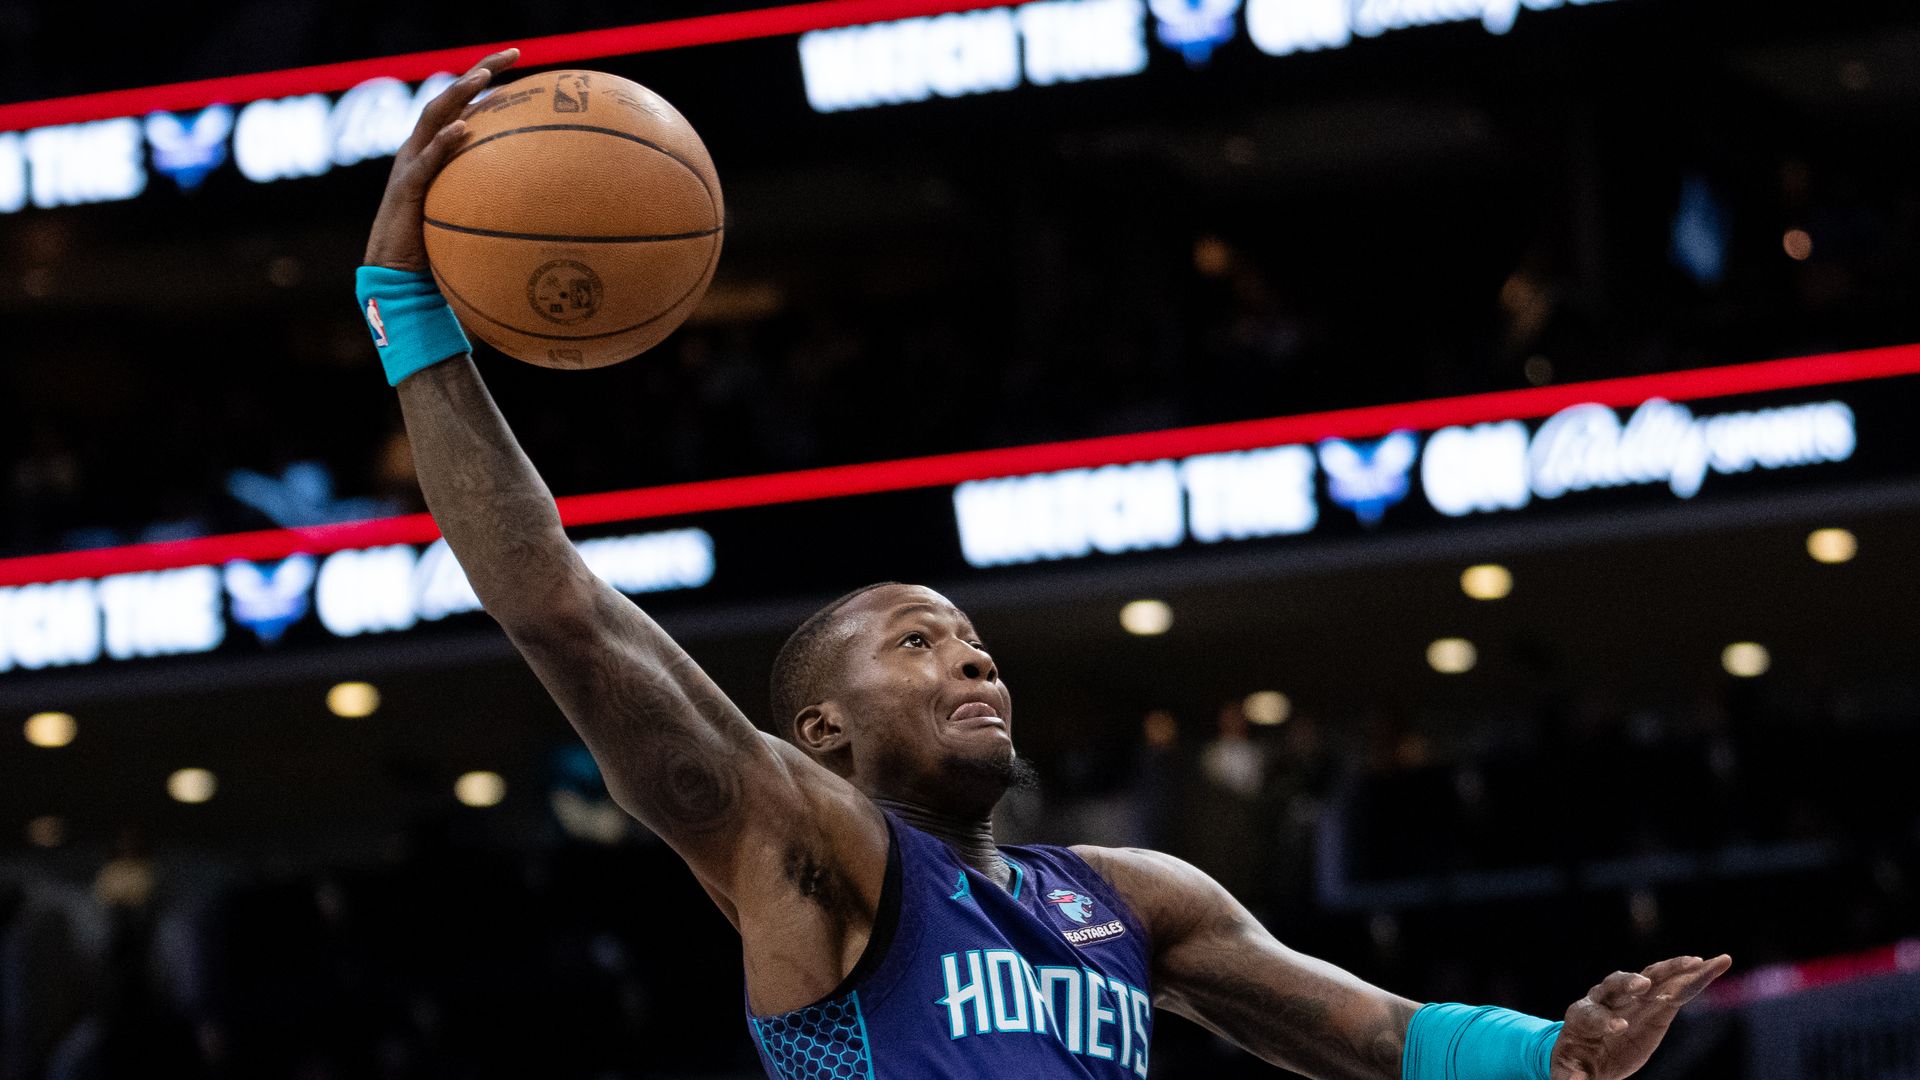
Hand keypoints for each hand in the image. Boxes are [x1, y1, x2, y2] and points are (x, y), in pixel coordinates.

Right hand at [363, 48, 519, 270]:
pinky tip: (463, 129)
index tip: (522, 60)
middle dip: (481, 71)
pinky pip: (426, 161)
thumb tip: (544, 204)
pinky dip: (443, 143)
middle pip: (450, 98)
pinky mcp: (406, 188)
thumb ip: (496, 200)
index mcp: (437, 151)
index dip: (489, 81)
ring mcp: (411, 165)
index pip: (464, 105)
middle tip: (515, 53)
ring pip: (434, 118)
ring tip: (484, 77)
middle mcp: (421, 149)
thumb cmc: (438, 248)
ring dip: (459, 94)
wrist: (399, 275)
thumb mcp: (472, 217)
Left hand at [1551, 954, 1732, 1079]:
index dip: (1605, 1020)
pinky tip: (1716, 965)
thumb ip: (1574, 1076)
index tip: (1618, 1027)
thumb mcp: (1570, 1071)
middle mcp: (1606, 999)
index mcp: (1581, 1016)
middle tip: (1642, 985)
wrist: (1590, 1054)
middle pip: (1616, 984)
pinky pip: (1677, 988)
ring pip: (1651, 978)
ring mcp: (1633, 998)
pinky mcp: (1657, 1004)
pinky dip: (1696, 978)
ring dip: (1673, 969)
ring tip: (1698, 962)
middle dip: (1629, 983)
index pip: (1593, 1014)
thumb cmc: (1577, 1062)